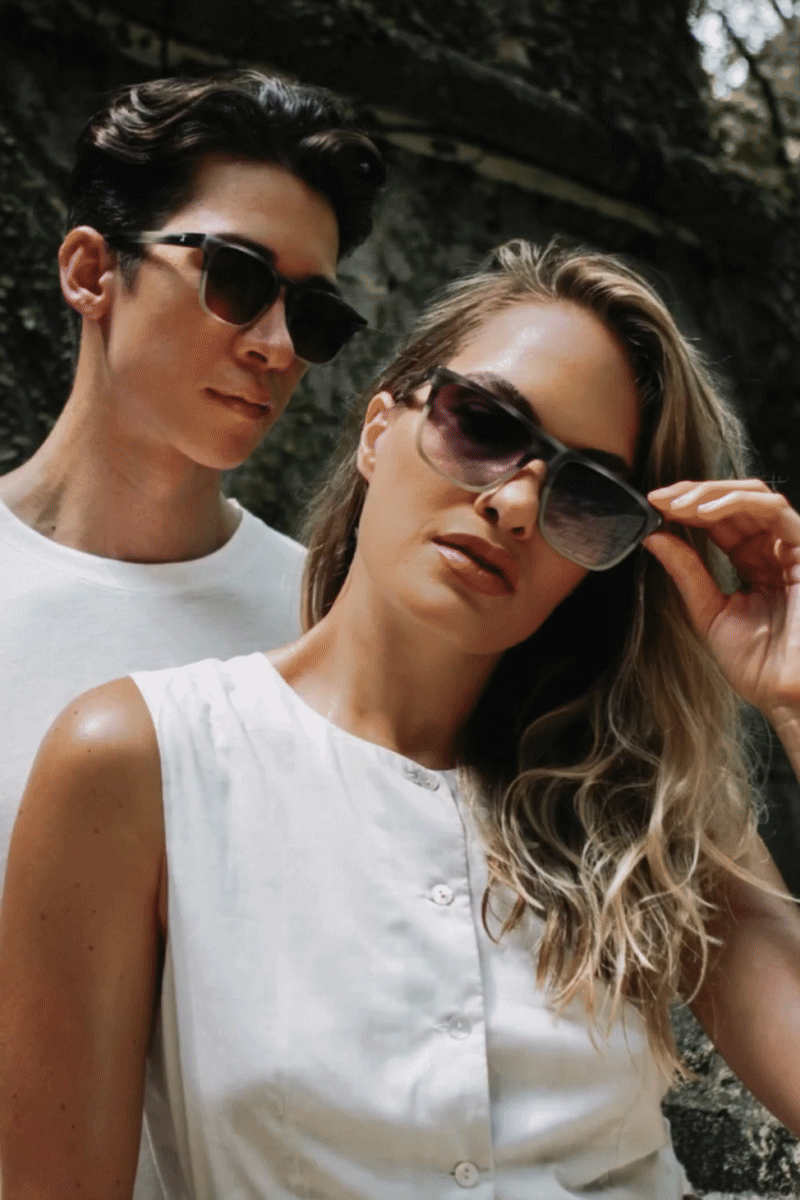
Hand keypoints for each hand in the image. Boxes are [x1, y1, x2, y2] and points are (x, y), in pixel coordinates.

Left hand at [645, 479, 799, 719]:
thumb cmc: (756, 664)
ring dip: (710, 493)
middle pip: (733, 500)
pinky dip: (735, 503)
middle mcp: (774, 549)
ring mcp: (792, 547)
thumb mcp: (709, 612)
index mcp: (754, 562)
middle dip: (692, 493)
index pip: (719, 520)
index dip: (686, 507)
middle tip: (658, 498)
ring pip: (753, 495)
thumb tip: (654, 537)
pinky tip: (703, 513)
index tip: (652, 507)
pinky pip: (773, 509)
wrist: (784, 694)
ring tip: (676, 505)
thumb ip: (686, 573)